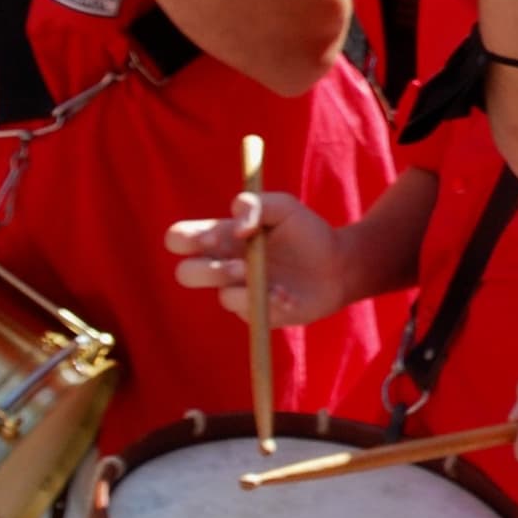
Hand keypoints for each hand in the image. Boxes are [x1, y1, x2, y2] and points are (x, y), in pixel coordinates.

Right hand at [164, 188, 353, 325]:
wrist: (339, 264)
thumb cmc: (306, 232)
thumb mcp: (283, 206)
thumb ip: (255, 204)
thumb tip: (237, 227)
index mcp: (220, 236)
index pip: (178, 239)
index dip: (185, 240)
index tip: (214, 236)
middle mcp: (223, 265)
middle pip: (185, 273)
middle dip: (208, 271)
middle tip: (240, 266)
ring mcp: (238, 292)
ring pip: (221, 297)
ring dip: (245, 289)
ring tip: (275, 284)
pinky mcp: (256, 313)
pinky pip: (251, 313)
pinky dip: (272, 303)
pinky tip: (290, 296)